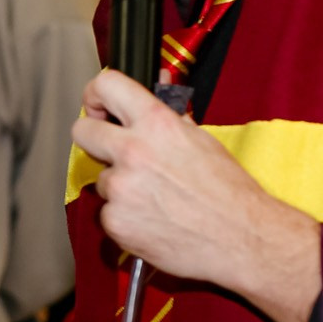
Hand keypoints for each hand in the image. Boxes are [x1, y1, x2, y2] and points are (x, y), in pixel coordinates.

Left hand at [71, 70, 320, 321]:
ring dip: (120, 187)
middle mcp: (134, 151)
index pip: (106, 86)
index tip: (98, 105)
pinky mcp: (115, 221)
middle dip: (94, 138)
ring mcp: (121, 188)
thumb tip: (161, 83)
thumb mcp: (202, 141)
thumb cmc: (229, 192)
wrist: (241, 238)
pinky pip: (107, 213)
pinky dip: (125, 217)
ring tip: (156, 197)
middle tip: (112, 150)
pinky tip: (152, 218)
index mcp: (157, 124)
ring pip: (101, 179)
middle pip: (82, 131)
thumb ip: (171, 114)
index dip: (96, 94)